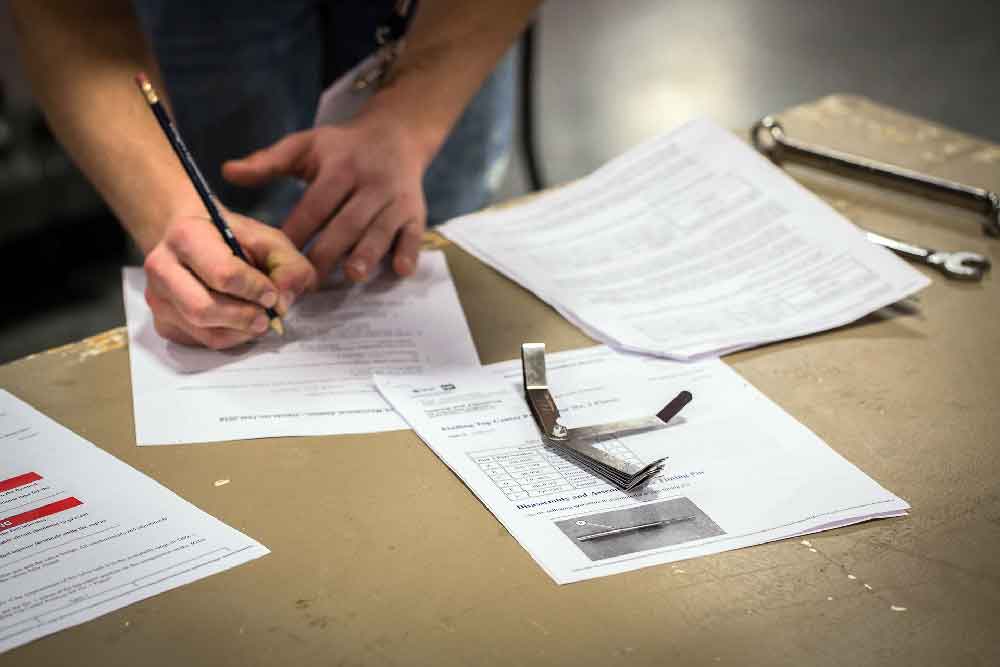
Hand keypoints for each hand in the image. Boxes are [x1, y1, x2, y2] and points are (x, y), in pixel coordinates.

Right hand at [143, 208, 316, 348]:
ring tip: (258, 320)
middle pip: (204, 309)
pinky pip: (199, 342)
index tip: (272, 294)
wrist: (196, 241)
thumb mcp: (270, 241)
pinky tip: (239, 323)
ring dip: (239, 332)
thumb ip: (288, 266)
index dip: (255, 290)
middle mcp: (162, 266)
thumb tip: (283, 302)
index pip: (223, 275)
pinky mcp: (162, 322)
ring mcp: (157, 297)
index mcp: (187, 235)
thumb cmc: (234, 239)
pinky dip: (228, 338)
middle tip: (267, 317)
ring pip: (202, 331)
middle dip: (244, 318)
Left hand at [221, 114, 427, 282]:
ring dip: (367, 254)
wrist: (397, 134)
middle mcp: (371, 182)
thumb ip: (268, 162)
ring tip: (351, 276)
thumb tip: (227, 173)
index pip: (316, 203)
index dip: (297, 230)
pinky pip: (414, 234)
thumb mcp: (305, 146)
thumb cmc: (343, 147)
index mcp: (340, 166)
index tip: (276, 257)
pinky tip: (399, 270)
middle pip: (347, 222)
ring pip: (380, 230)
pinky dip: (408, 252)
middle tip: (306, 283)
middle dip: (328, 252)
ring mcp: (396, 199)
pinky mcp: (416, 212)